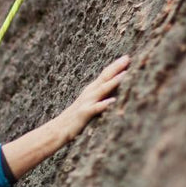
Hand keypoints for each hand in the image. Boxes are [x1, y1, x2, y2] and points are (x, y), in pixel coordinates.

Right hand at [0, 55, 130, 179]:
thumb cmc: (75, 118)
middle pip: (104, 78)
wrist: (57, 130)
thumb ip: (100, 97)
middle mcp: (89, 94)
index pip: (105, 75)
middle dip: (116, 67)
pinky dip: (104, 104)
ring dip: (113, 82)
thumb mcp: (89, 104)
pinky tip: (113, 101)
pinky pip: (96, 109)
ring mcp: (86, 103)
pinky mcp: (84, 114)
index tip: (127, 57)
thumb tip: (114, 93)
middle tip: (128, 58)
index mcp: (91, 90)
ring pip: (102, 90)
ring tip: (125, 74)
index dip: (115, 66)